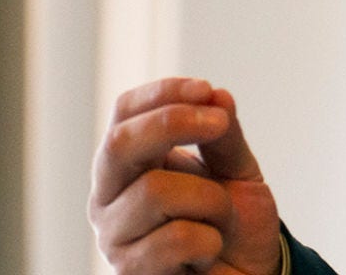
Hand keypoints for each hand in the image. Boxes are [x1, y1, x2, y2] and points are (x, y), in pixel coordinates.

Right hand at [90, 78, 282, 274]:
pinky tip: (206, 253)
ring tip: (219, 220)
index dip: (162, 93)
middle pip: (119, 144)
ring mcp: (114, 237)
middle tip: (218, 124)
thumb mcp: (237, 169)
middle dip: (172, 124)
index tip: (206, 90)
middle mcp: (109, 197)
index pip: (123, 113)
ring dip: (210, 200)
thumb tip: (217, 96)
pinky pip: (176, 238)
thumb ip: (224, 135)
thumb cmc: (234, 224)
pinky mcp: (130, 274)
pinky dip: (209, 241)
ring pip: (155, 191)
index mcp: (129, 163)